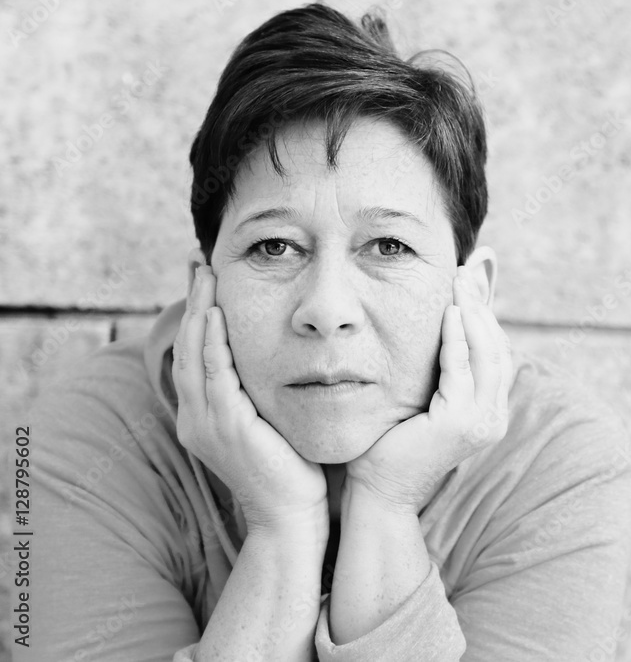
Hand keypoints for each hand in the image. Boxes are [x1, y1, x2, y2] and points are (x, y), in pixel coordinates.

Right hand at [172, 263, 328, 534]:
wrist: (292, 518)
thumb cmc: (291, 472)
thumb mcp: (271, 424)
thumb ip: (263, 394)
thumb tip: (281, 359)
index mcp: (203, 419)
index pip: (195, 357)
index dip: (198, 318)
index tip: (208, 281)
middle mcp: (195, 420)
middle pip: (187, 349)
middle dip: (194, 303)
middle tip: (200, 263)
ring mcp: (206, 424)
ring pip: (194, 356)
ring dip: (200, 312)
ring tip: (206, 275)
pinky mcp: (227, 426)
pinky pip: (214, 375)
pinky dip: (213, 343)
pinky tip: (217, 314)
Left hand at [345, 265, 513, 512]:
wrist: (379, 491)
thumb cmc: (391, 445)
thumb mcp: (421, 399)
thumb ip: (436, 371)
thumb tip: (436, 328)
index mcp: (488, 410)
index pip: (494, 351)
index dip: (485, 313)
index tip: (471, 280)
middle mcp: (494, 416)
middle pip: (497, 346)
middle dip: (482, 305)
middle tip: (465, 271)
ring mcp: (482, 421)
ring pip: (487, 353)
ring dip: (473, 314)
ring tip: (458, 282)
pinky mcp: (462, 423)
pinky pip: (462, 369)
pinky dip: (457, 338)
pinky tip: (448, 313)